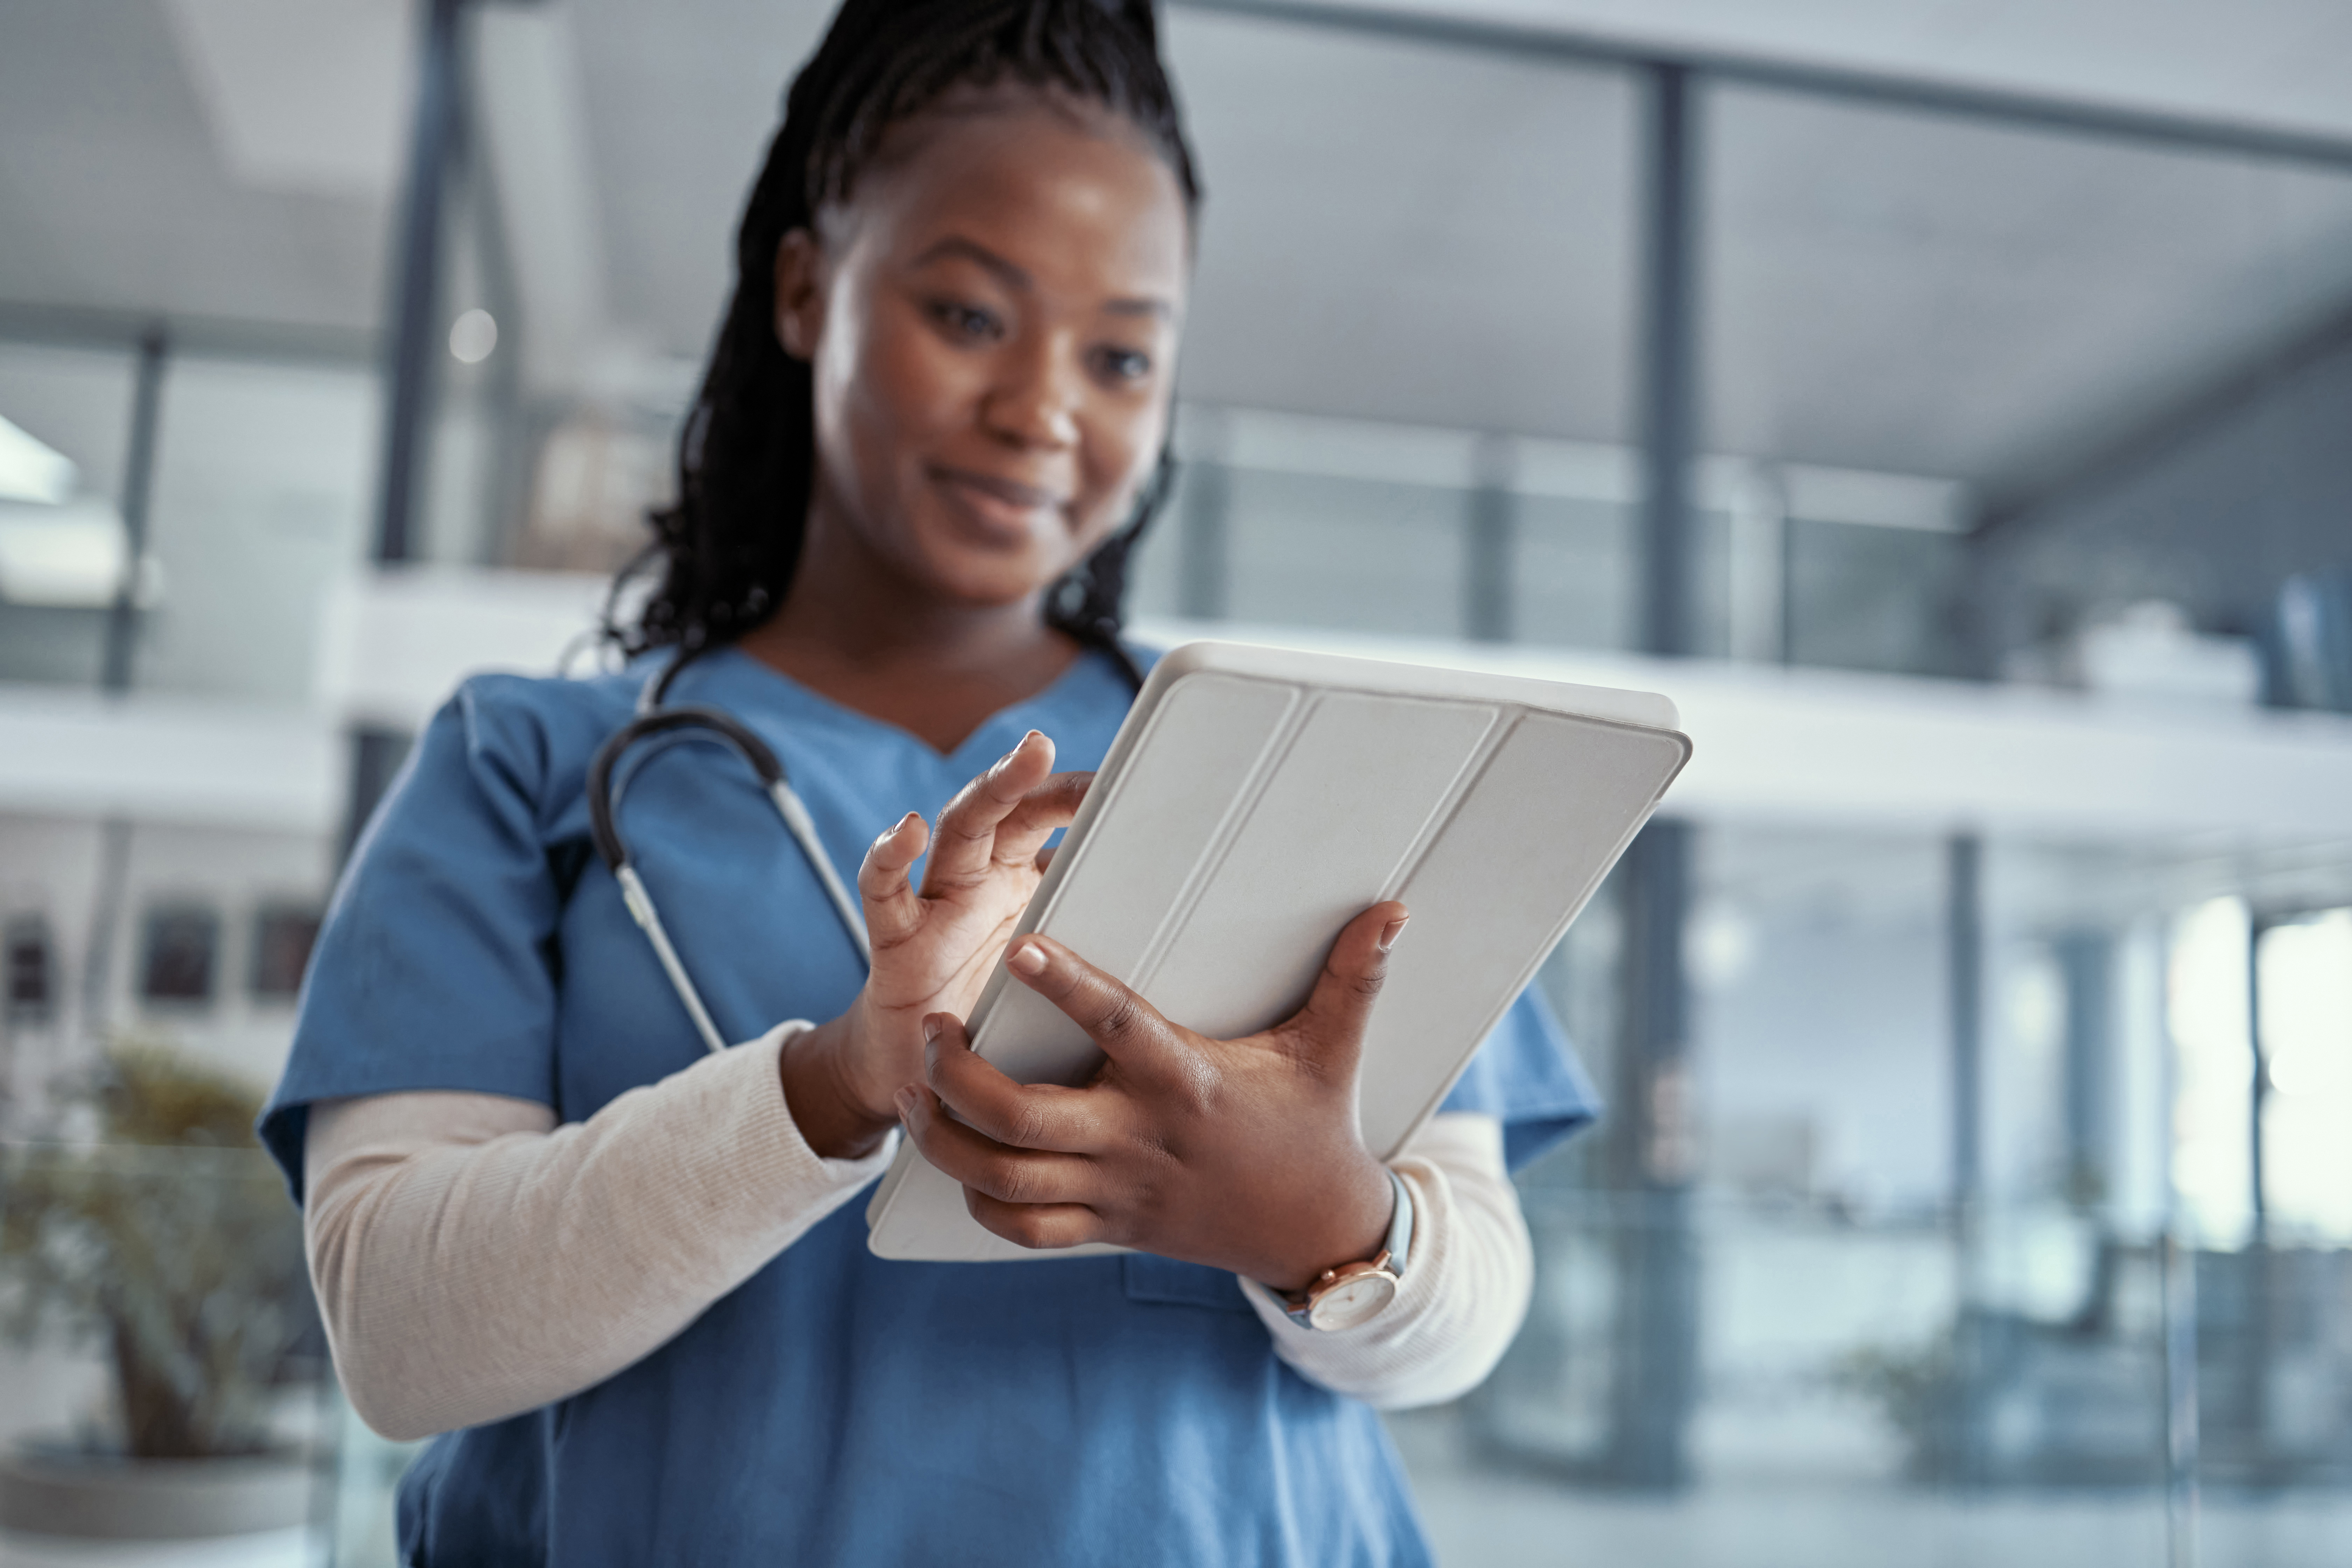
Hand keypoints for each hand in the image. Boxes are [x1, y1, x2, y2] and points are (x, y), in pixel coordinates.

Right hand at [781, 731, 1088, 1157]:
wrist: (931, 1075)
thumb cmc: (999, 1017)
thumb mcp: (1061, 973)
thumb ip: (1100, 940)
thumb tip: (1193, 927)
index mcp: (1021, 880)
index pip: (1051, 819)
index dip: (1082, 796)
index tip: (1128, 778)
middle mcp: (980, 879)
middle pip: (1007, 809)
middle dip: (1031, 774)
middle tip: (1053, 745)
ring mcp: (938, 904)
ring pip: (959, 830)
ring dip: (989, 790)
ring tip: (1019, 760)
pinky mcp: (898, 940)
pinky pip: (886, 892)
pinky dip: (890, 858)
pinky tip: (907, 831)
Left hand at [895, 900, 1410, 1291]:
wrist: (1315, 1233)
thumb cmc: (1316, 1125)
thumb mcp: (1332, 1049)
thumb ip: (1353, 977)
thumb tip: (1395, 908)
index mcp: (1188, 1084)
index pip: (1118, 1027)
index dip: (1068, 987)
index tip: (1021, 945)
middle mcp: (1141, 1141)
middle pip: (1028, 1121)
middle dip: (964, 1081)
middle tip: (932, 1029)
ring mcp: (1118, 1193)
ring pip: (1008, 1180)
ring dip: (947, 1140)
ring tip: (913, 1088)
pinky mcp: (1106, 1230)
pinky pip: (1023, 1230)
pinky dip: (978, 1200)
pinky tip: (951, 1154)